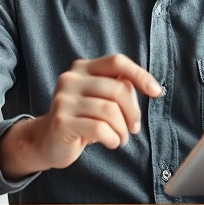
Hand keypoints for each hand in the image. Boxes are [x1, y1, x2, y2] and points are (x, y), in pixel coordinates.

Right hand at [0, 54, 161, 178]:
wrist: (47, 141)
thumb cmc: (82, 119)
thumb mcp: (99, 98)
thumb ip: (118, 88)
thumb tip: (151, 88)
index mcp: (82, 68)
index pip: (117, 62)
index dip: (140, 75)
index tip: (156, 92)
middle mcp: (70, 79)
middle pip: (117, 89)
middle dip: (133, 112)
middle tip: (133, 128)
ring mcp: (63, 100)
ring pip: (110, 111)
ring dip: (123, 129)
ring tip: (121, 138)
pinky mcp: (61, 122)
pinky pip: (99, 128)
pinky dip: (112, 138)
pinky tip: (111, 142)